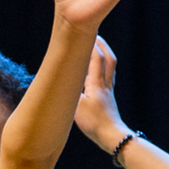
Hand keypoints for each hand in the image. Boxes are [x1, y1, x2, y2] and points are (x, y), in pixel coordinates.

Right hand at [75, 35, 126, 150]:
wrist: (113, 137)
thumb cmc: (94, 123)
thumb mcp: (76, 107)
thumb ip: (67, 92)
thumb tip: (56, 81)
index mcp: (96, 84)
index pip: (94, 58)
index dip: (90, 43)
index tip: (84, 30)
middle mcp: (105, 85)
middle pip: (108, 59)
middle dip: (101, 45)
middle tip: (94, 34)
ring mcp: (109, 92)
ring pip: (110, 68)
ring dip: (104, 55)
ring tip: (97, 49)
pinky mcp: (109, 100)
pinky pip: (109, 78)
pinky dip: (104, 69)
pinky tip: (98, 74)